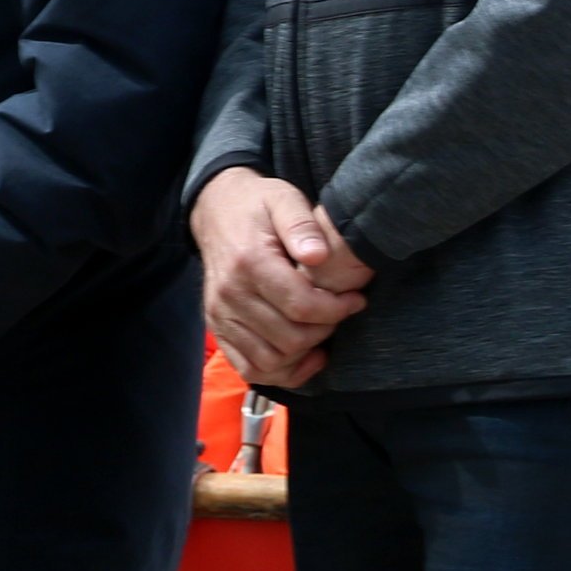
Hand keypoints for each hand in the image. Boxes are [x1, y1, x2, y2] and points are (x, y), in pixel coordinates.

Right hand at [195, 169, 370, 386]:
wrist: (215, 212)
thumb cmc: (257, 206)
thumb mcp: (283, 199)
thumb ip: (302, 224)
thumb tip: (319, 255)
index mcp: (248, 262)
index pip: (301, 306)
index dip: (337, 309)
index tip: (355, 299)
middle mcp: (229, 294)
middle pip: (289, 338)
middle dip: (325, 330)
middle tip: (341, 312)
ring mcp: (220, 315)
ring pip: (271, 361)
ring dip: (305, 353)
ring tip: (323, 332)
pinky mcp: (218, 329)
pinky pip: (249, 368)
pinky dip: (281, 372)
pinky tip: (305, 356)